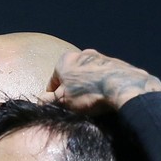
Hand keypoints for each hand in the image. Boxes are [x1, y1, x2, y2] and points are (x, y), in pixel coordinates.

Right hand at [45, 49, 160, 112]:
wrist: (121, 86)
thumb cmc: (87, 93)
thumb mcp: (63, 100)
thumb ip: (48, 100)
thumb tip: (39, 101)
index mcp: (65, 60)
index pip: (53, 81)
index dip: (53, 96)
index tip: (58, 106)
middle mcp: (82, 54)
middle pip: (71, 76)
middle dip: (72, 90)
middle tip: (76, 106)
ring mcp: (100, 57)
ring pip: (88, 76)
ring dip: (87, 87)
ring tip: (92, 102)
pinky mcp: (115, 64)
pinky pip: (103, 77)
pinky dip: (101, 85)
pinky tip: (104, 97)